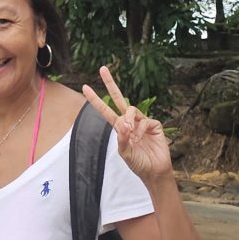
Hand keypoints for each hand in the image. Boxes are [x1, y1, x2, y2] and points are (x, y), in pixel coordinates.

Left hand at [82, 65, 171, 181]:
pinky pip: (144, 121)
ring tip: (132, 136)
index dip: (96, 99)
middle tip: (102, 68)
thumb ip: (122, 139)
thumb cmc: (138, 163)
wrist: (154, 171)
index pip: (105, 110)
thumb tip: (122, 124)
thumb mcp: (125, 153)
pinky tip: (140, 139)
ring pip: (131, 110)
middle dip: (110, 83)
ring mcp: (142, 122)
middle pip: (119, 98)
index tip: (85, 87)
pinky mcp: (154, 125)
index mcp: (119, 127)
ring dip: (129, 122)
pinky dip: (140, 130)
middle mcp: (130, 122)